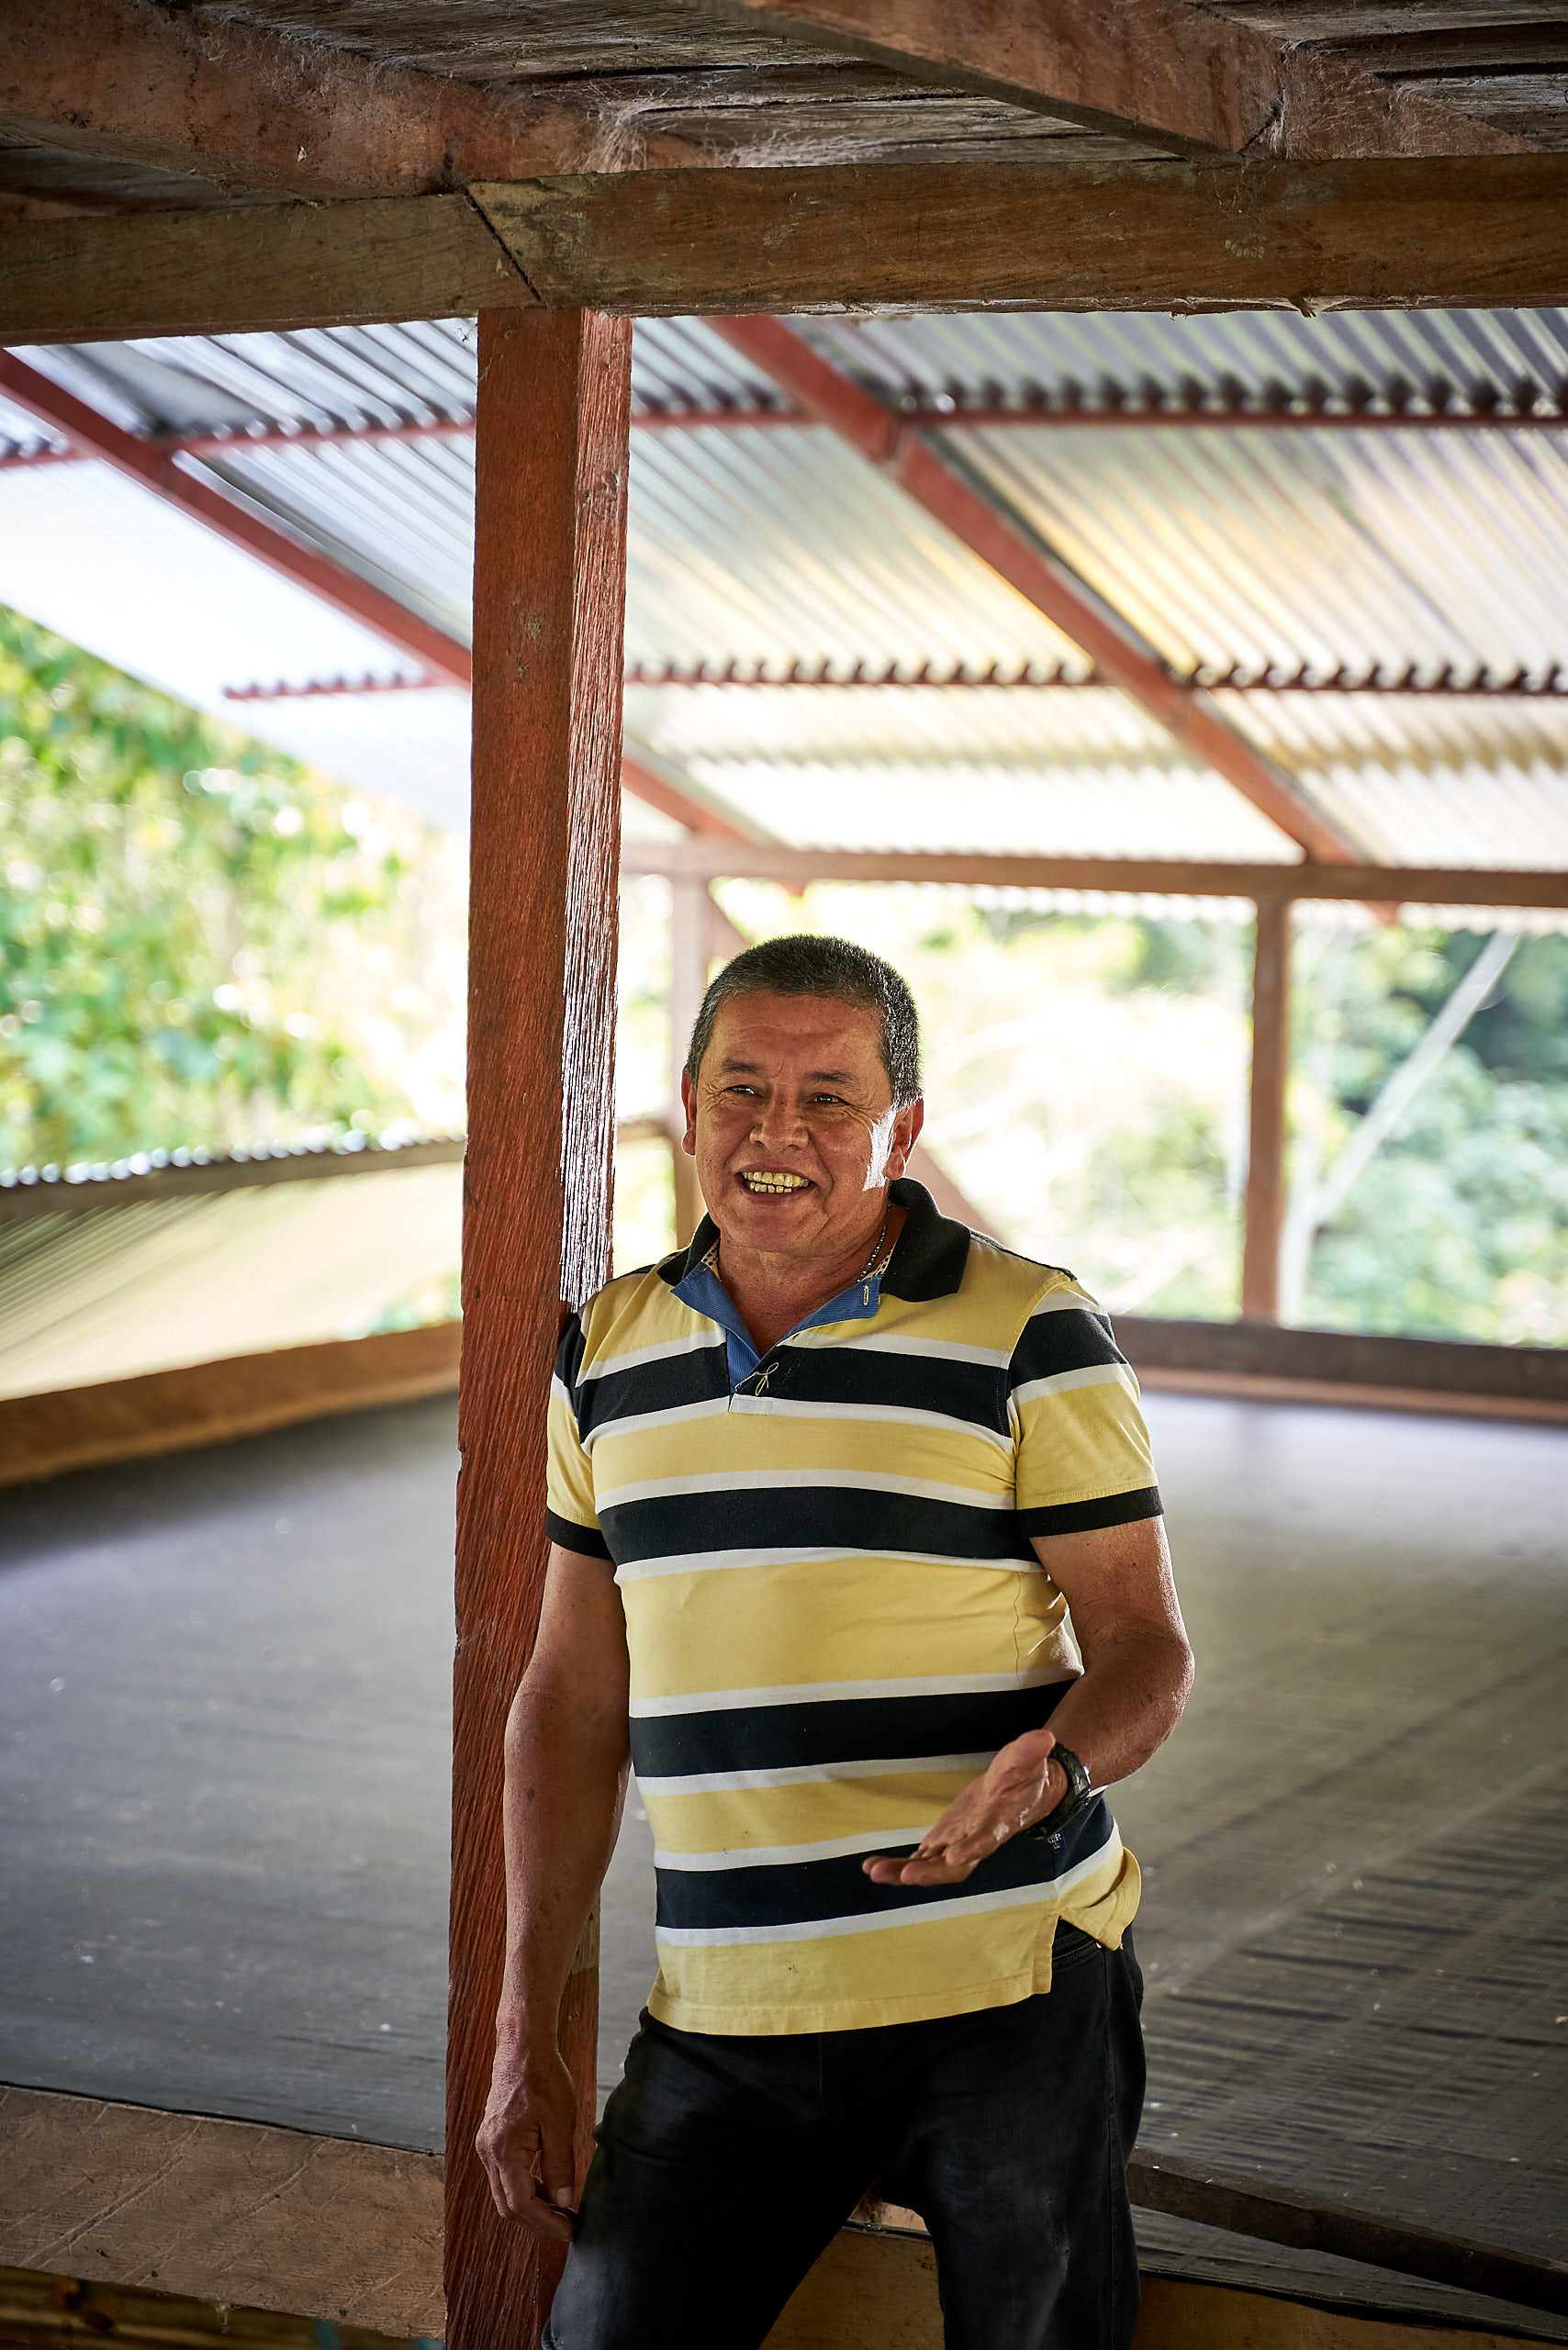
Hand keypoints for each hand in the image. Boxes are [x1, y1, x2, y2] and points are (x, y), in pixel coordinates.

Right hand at [476, 2043, 579, 2238]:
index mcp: (504, 2149)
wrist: (522, 2049)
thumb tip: (564, 2202)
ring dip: (531, 2208)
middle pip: (508, 2206)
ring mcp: (486, 2147)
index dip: (545, 2223)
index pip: (521, 2204)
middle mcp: (488, 2152)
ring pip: (504, 2194)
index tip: (569, 2230)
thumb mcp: (560, 2122)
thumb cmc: (544, 2079)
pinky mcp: (491, 2141)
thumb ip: (560, 2164)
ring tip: (562, 2211)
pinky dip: (525, 2189)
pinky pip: (504, 2177)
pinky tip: (548, 2188)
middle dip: (537, 2222)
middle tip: (567, 2227)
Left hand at [862, 1729, 1061, 1886]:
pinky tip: (871, 1867)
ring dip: (903, 1872)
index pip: (986, 1839)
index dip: (972, 1849)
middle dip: (930, 1873)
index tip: (954, 1857)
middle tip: (905, 1875)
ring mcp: (956, 1845)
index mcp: (997, 1823)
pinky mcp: (942, 1843)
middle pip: (953, 1867)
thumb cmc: (1023, 1776)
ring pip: (930, 1866)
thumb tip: (1044, 1737)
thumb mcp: (1026, 1759)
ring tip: (874, 1871)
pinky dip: (897, 1866)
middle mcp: (976, 1841)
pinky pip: (918, 1859)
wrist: (1016, 1793)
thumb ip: (1030, 1751)